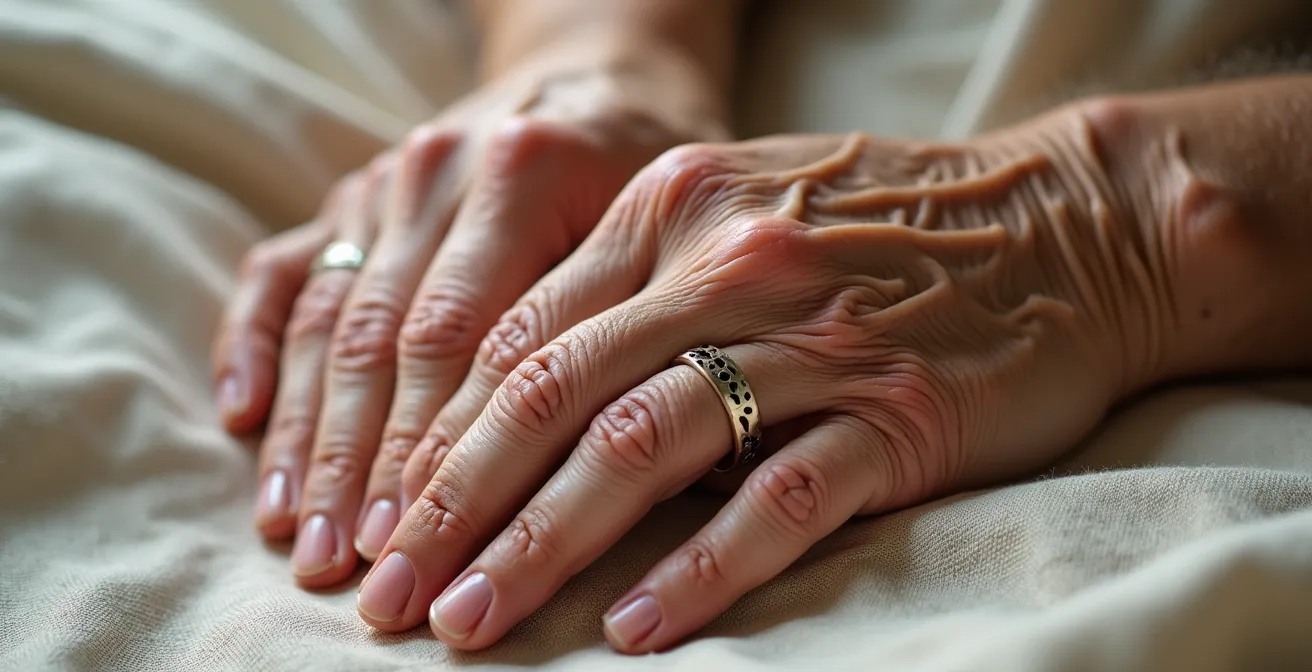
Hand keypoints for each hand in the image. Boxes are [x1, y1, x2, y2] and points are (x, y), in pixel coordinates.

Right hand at [211, 34, 729, 585]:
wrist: (603, 77)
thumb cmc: (653, 166)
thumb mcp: (667, 226)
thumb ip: (624, 321)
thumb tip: (592, 466)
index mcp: (522, 174)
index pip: (460, 339)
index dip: (431, 450)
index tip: (413, 540)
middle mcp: (438, 171)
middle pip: (381, 341)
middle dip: (358, 466)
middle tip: (342, 566)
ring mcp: (384, 183)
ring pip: (328, 318)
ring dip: (306, 433)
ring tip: (291, 529)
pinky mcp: (351, 197)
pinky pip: (284, 269)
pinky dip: (253, 344)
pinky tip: (242, 417)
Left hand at [354, 103, 1188, 650]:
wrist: (1071, 226)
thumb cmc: (890, 228)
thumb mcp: (741, 210)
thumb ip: (633, 287)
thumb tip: (520, 399)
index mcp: (670, 206)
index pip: (516, 336)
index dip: (435, 438)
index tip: (382, 521)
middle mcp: (725, 262)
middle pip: (551, 393)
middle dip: (452, 504)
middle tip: (390, 597)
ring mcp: (815, 336)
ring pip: (642, 445)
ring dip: (543, 544)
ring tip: (473, 621)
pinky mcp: (900, 411)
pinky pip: (780, 501)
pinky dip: (698, 570)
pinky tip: (634, 630)